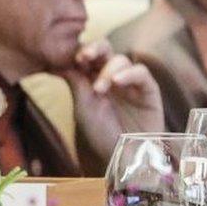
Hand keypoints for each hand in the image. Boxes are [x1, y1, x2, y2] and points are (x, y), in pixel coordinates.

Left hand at [57, 40, 163, 162]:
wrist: (125, 157)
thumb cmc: (102, 134)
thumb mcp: (83, 108)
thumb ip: (75, 83)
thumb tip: (57, 61)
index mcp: (93, 79)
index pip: (87, 56)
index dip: (80, 52)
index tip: (71, 58)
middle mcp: (111, 76)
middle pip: (105, 50)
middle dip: (94, 49)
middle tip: (84, 57)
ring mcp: (130, 81)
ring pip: (120, 60)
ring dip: (108, 70)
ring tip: (100, 89)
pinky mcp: (148, 89)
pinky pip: (141, 72)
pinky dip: (129, 73)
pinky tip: (118, 82)